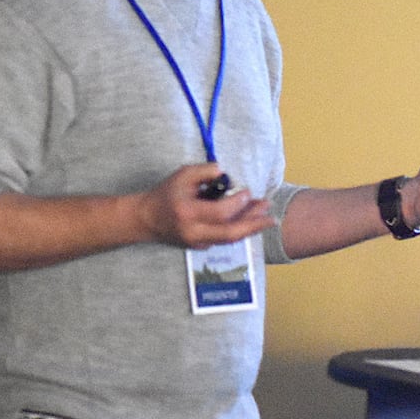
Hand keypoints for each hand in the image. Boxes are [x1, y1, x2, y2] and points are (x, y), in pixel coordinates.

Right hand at [138, 162, 274, 248]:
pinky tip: (249, 219)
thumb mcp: (182, 175)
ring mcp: (198, 243)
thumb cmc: (166, 194)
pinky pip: (224, 238)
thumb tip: (225, 174)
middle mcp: (195, 232)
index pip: (220, 213)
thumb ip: (204, 171)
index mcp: (189, 213)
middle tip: (271, 215)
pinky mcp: (201, 247)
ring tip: (266, 216)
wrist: (148, 219)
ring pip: (230, 238)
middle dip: (254, 224)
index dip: (237, 203)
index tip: (247, 191)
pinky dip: (238, 229)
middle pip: (231, 234)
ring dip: (250, 227)